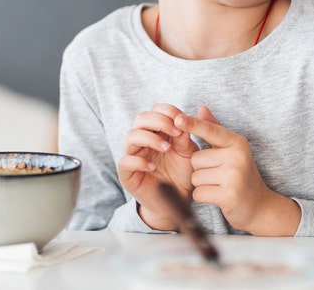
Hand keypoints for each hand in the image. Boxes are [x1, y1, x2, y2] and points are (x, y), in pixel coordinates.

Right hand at [117, 103, 199, 230]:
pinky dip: (138, 161)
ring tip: (166, 148)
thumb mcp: (188, 153)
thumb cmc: (182, 174)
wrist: (176, 202)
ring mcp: (133, 155)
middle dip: (159, 121)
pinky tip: (152, 166)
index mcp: (157, 131)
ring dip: (149, 138)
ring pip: (130, 136)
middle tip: (175, 131)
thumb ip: (185, 136)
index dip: (167, 110)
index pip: (155, 110)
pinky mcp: (127, 173)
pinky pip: (125, 161)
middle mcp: (142, 140)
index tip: (182, 119)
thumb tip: (183, 118)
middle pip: (141, 118)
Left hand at [178, 106, 299, 235]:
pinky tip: (219, 198)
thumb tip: (201, 108)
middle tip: (220, 176)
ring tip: (220, 186)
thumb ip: (215, 129)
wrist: (260, 206)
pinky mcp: (229, 196)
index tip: (177, 118)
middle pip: (196, 159)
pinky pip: (198, 193)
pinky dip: (204, 198)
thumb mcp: (231, 150)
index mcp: (237, 143)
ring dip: (202, 185)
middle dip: (201, 170)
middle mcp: (237, 157)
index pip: (211, 131)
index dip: (193, 124)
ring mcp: (234, 176)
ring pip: (195, 177)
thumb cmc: (241, 175)